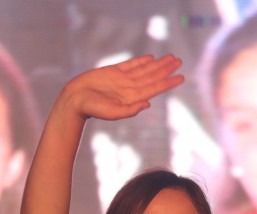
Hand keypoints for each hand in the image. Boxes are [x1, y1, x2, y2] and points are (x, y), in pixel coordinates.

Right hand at [60, 54, 183, 121]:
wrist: (75, 99)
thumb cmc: (92, 109)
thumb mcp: (112, 112)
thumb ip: (130, 110)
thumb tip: (148, 103)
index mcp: (132, 98)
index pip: (155, 88)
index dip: (168, 82)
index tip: (181, 77)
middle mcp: (130, 89)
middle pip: (152, 77)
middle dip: (166, 69)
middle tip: (179, 61)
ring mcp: (122, 80)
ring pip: (144, 69)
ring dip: (158, 64)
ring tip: (171, 58)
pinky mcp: (113, 72)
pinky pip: (130, 65)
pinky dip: (141, 61)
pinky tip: (150, 59)